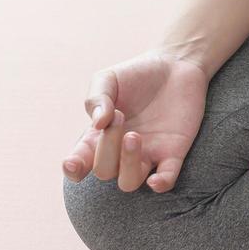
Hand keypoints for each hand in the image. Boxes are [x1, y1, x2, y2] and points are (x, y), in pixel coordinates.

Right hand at [61, 49, 210, 193]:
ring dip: (128, 164)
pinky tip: (156, 180)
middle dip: (106, 148)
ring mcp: (147, 154)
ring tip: (134, 136)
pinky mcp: (173, 153)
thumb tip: (97, 124)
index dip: (73, 169)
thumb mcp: (108, 79)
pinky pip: (166, 181)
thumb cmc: (136, 74)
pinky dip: (160, 184)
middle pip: (104, 171)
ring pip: (129, 182)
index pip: (80, 162)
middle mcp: (120, 151)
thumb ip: (96, 99)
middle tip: (119, 116)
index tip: (72, 163)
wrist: (176, 64)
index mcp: (99, 136)